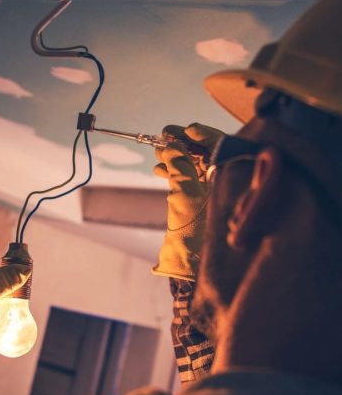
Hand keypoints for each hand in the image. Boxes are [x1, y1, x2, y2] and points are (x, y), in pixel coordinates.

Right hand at [152, 123, 222, 279]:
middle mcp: (232, 184)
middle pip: (210, 155)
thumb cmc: (195, 230)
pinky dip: (177, 173)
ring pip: (199, 167)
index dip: (203, 135)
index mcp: (237, 178)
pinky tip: (159, 168)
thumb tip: (173, 144)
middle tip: (165, 134)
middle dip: (186, 144)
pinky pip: (192, 181)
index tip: (185, 129)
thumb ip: (179, 165)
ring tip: (158, 150)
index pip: (224, 147)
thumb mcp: (185, 193)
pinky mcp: (205, 203)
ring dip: (177, 157)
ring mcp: (219, 194)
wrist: (191, 265)